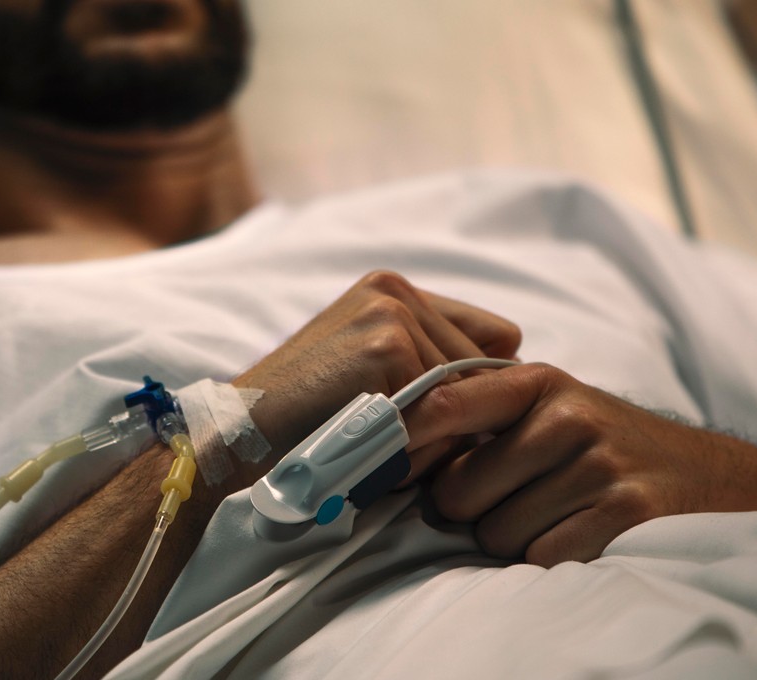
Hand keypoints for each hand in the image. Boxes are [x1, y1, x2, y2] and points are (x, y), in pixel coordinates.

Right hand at [232, 271, 520, 486]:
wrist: (240, 436)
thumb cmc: (306, 420)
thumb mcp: (369, 375)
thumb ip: (429, 364)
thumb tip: (516, 389)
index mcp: (391, 289)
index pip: (492, 337)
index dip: (473, 387)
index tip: (437, 418)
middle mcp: (395, 288)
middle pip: (486, 363)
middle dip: (458, 410)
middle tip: (395, 436)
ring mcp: (392, 311)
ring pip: (468, 388)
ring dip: (440, 428)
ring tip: (381, 440)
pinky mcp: (387, 344)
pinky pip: (445, 405)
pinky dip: (420, 439)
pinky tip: (375, 443)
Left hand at [404, 363, 756, 565]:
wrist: (716, 480)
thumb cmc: (610, 448)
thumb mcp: (553, 409)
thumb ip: (484, 418)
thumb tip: (395, 451)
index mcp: (539, 384)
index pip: (444, 405)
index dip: (402, 440)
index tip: (380, 464)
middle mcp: (567, 417)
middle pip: (459, 491)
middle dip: (470, 511)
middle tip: (508, 503)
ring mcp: (598, 464)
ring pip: (495, 533)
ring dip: (512, 540)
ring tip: (554, 517)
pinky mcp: (625, 513)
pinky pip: (540, 558)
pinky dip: (549, 560)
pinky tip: (578, 537)